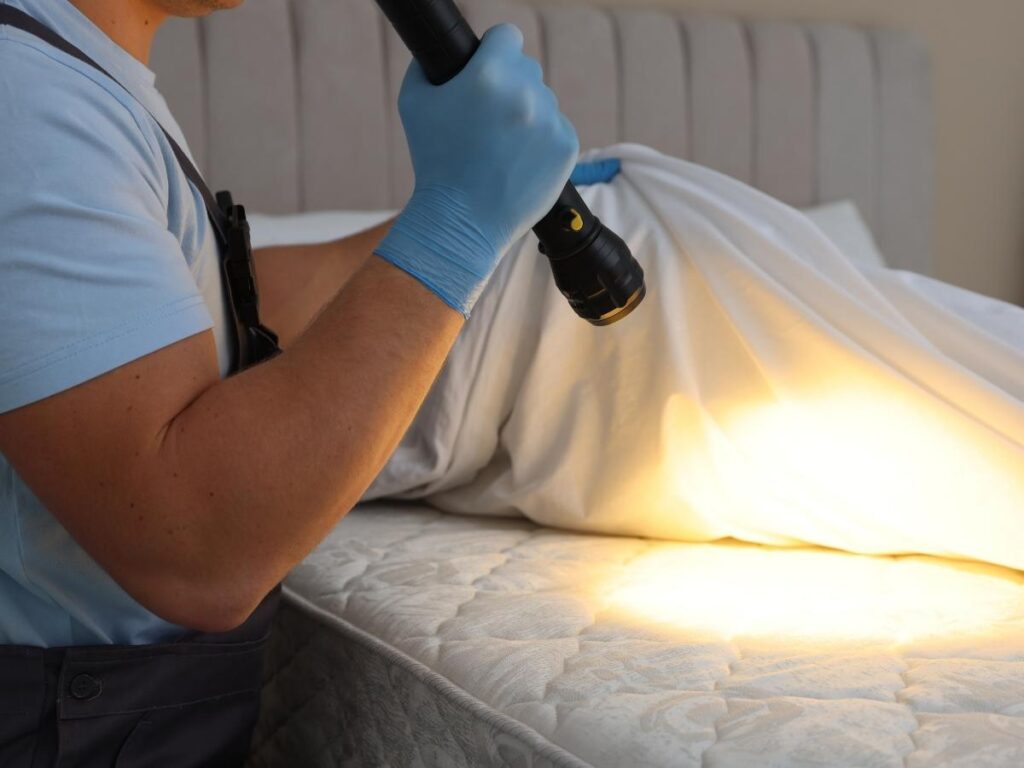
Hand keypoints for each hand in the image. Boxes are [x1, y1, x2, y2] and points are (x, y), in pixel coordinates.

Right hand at [374, 23, 578, 315]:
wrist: (462, 221)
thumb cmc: (434, 161)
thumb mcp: (414, 102)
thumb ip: (429, 65)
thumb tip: (447, 52)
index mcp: (489, 73)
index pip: (507, 36)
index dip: (494, 52)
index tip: (487, 69)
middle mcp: (525, 92)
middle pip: (527, 68)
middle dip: (509, 85)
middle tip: (488, 119)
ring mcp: (550, 120)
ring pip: (543, 100)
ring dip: (526, 114)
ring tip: (500, 147)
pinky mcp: (567, 147)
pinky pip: (557, 128)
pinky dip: (541, 141)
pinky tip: (517, 160)